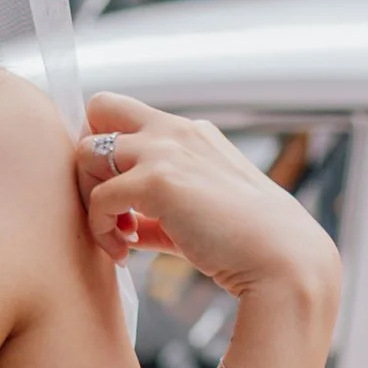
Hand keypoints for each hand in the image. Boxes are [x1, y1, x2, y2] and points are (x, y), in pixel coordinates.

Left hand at [75, 93, 340, 316]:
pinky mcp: (157, 181)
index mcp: (190, 133)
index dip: (109, 154)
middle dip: (88, 158)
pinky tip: (125, 253)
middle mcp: (176, 131)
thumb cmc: (247, 243)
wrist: (281, 259)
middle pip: (99, 108)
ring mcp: (166, 151)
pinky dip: (101, 230)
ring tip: (119, 237)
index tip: (120, 200)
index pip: (126, 117)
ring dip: (89, 197)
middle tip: (105, 206)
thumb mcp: (197, 216)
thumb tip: (129, 228)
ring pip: (87, 152)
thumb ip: (158, 214)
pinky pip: (99, 198)